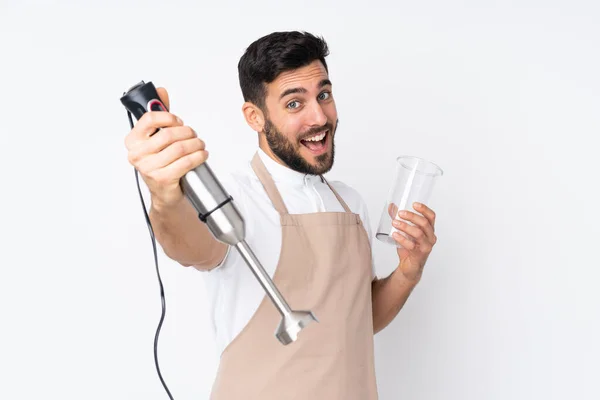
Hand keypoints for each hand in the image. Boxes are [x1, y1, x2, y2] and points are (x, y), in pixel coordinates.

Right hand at [124, 87, 208, 209]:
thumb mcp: (157, 138)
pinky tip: (202, 155)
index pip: (149, 119)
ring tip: (200, 145)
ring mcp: (148, 167)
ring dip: (196, 144)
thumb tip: (161, 92)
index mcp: (133, 140)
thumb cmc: (161, 163)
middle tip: (194, 135)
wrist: (164, 193)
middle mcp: (137, 154)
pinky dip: (198, 156)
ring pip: (179, 148)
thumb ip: (160, 114)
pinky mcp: (162, 179)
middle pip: (169, 134)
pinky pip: (185, 162)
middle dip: (188, 133)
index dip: (169, 118)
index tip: (179, 121)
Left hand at [389, 202, 437, 282]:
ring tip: (394, 223)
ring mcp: (426, 246)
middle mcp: (430, 237)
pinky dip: (402, 239)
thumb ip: (399, 219)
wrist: (409, 266)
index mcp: (429, 230)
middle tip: (400, 214)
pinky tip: (395, 235)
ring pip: (418, 233)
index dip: (424, 209)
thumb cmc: (409, 248)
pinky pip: (412, 245)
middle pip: (424, 223)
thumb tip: (392, 206)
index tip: (414, 204)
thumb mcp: (404, 231)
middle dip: (411, 216)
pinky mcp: (419, 254)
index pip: (431, 216)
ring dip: (405, 226)